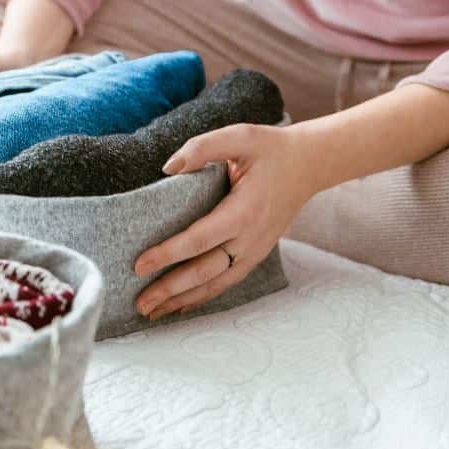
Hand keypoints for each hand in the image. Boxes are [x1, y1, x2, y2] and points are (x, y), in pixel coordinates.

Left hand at [133, 123, 321, 318]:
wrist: (309, 165)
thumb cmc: (270, 149)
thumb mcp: (239, 136)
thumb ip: (202, 148)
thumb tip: (169, 168)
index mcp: (243, 211)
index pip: (198, 239)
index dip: (168, 254)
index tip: (139, 265)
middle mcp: (250, 237)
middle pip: (204, 271)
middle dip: (170, 289)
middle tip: (139, 302)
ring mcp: (255, 250)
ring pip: (215, 284)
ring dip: (183, 300)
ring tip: (153, 312)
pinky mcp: (256, 254)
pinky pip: (227, 281)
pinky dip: (203, 296)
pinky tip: (181, 306)